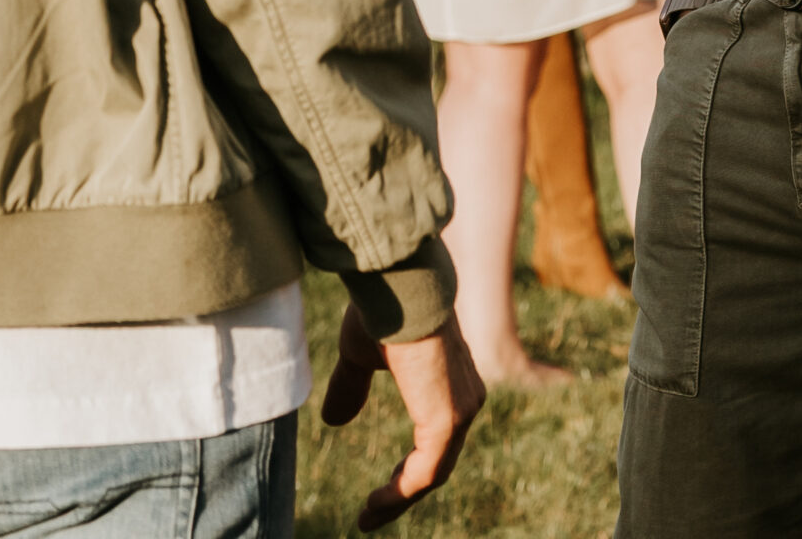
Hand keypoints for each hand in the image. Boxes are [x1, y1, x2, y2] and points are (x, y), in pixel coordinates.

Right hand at [322, 304, 484, 531]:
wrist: (398, 285)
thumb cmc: (383, 308)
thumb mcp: (361, 355)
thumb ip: (352, 386)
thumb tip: (334, 420)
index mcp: (453, 380)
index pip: (438, 438)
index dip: (409, 468)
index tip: (382, 492)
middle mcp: (467, 396)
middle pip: (438, 460)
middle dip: (404, 490)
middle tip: (373, 511)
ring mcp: (461, 410)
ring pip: (433, 471)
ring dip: (399, 499)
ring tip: (368, 516)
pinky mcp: (447, 421)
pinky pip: (426, 473)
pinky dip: (400, 494)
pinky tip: (373, 507)